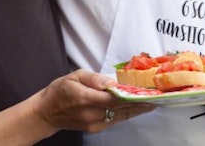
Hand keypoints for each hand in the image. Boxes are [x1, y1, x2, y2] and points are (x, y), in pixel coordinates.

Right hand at [37, 70, 154, 133]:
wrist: (47, 112)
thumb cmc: (60, 91)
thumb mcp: (74, 76)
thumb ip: (94, 78)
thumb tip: (110, 82)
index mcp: (85, 98)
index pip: (115, 98)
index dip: (133, 96)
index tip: (148, 93)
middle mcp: (91, 114)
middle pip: (122, 108)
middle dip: (140, 103)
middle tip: (158, 97)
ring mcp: (94, 123)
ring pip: (121, 115)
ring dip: (137, 109)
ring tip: (152, 102)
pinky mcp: (96, 128)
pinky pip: (115, 119)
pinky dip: (127, 113)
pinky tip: (137, 107)